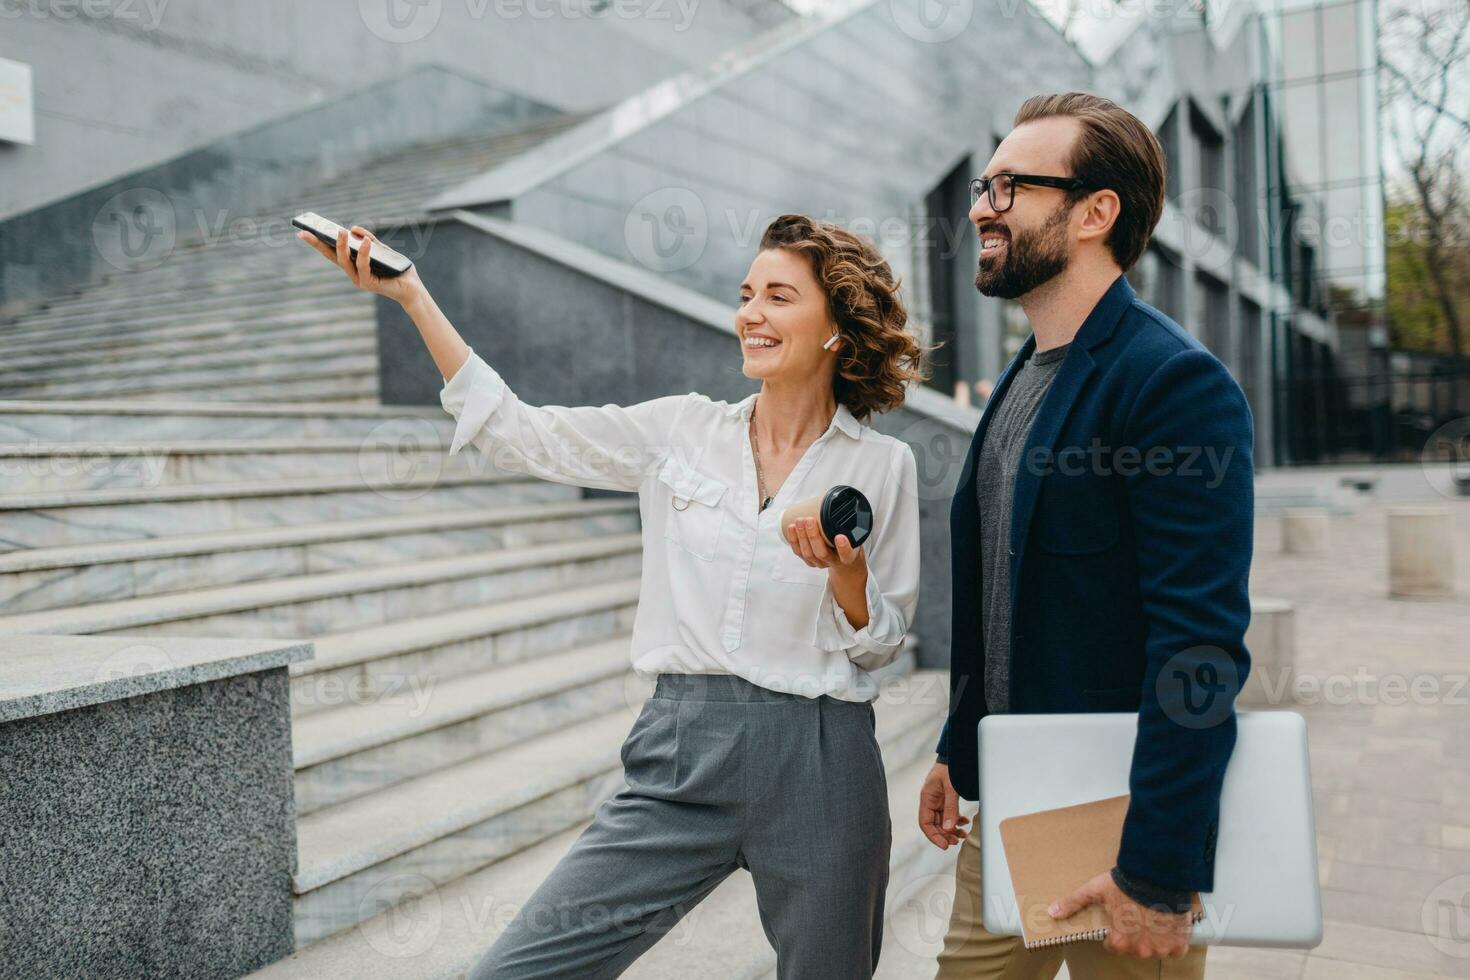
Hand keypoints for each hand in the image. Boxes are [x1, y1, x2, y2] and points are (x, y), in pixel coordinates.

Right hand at [297, 224, 423, 306]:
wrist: (412, 287)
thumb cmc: (396, 269)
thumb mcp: (381, 249)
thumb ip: (369, 239)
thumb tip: (353, 229)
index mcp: (353, 265)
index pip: (332, 252)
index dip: (318, 242)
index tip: (302, 231)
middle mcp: (353, 273)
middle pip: (332, 257)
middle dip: (318, 244)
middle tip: (307, 231)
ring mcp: (359, 280)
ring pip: (345, 262)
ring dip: (341, 246)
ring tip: (340, 231)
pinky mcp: (369, 284)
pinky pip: (363, 267)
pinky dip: (363, 254)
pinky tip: (365, 242)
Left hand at [783, 516, 864, 580]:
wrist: (843, 559)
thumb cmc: (848, 541)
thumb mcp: (855, 533)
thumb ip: (851, 521)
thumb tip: (840, 496)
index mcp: (848, 557)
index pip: (846, 555)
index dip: (843, 548)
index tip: (840, 537)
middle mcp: (833, 561)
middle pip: (822, 553)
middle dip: (813, 536)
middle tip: (810, 520)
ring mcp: (820, 562)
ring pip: (808, 553)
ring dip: (802, 536)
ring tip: (799, 521)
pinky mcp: (809, 561)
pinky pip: (799, 552)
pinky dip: (794, 540)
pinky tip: (792, 528)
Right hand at [918, 761, 968, 847]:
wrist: (956, 756)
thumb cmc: (950, 768)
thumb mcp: (951, 788)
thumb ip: (950, 808)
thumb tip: (949, 829)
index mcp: (926, 798)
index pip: (925, 823)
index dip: (933, 836)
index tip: (945, 845)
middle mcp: (930, 801)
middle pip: (934, 825)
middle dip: (945, 835)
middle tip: (957, 841)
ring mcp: (938, 801)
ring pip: (942, 821)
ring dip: (951, 830)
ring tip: (963, 835)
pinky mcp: (946, 800)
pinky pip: (949, 815)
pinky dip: (956, 821)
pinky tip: (964, 822)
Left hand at [1048, 872, 1193, 958]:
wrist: (1156, 874)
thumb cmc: (1124, 883)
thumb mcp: (1095, 890)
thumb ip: (1073, 903)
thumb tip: (1052, 912)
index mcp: (1121, 941)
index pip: (1114, 946)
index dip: (1115, 933)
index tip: (1119, 920)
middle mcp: (1141, 949)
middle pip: (1136, 948)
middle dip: (1135, 935)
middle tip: (1136, 915)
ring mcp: (1162, 947)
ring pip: (1156, 949)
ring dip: (1154, 938)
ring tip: (1152, 917)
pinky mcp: (1179, 942)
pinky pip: (1176, 949)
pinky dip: (1173, 940)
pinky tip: (1167, 924)